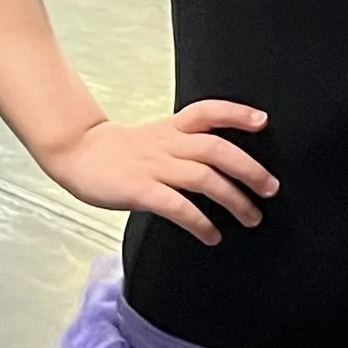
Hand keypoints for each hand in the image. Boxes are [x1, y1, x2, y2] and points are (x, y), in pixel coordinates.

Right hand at [44, 102, 277, 246]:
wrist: (77, 154)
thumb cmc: (120, 152)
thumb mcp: (156, 137)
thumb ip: (185, 145)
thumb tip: (223, 163)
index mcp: (171, 129)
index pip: (207, 112)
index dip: (236, 113)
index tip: (262, 121)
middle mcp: (167, 145)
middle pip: (216, 149)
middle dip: (249, 169)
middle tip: (270, 189)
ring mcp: (154, 167)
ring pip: (203, 178)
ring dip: (234, 199)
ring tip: (251, 217)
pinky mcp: (141, 191)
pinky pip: (177, 207)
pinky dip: (200, 222)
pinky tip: (212, 235)